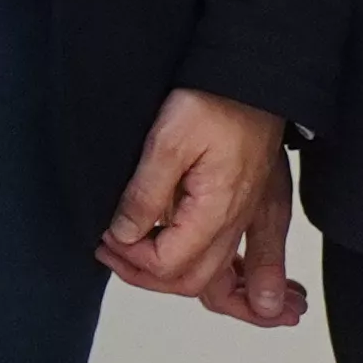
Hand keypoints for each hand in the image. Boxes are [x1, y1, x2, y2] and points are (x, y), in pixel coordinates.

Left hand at [102, 89, 305, 328]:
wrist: (255, 81)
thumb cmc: (215, 102)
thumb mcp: (168, 141)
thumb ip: (146, 193)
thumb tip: (123, 235)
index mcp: (215, 211)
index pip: (168, 264)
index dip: (131, 259)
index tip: (107, 238)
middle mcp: (236, 223)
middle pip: (191, 280)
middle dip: (144, 274)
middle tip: (110, 251)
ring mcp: (246, 218)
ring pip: (214, 275)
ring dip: (174, 278)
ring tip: (134, 261)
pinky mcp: (250, 208)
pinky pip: (238, 259)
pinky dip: (221, 278)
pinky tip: (194, 272)